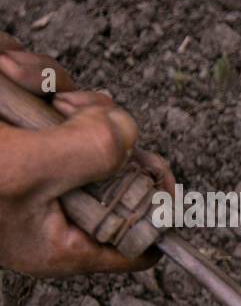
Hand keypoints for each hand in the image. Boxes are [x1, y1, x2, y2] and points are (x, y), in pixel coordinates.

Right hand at [0, 34, 160, 277]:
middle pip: (120, 161)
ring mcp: (32, 157)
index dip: (159, 202)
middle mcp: (50, 201)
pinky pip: (45, 86)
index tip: (155, 164)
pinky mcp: (13, 119)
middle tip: (71, 108)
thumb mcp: (22, 169)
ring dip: (53, 84)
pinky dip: (25, 68)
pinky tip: (4, 66)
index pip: (140, 239)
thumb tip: (129, 131)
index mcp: (60, 239)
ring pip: (83, 114)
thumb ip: (91, 153)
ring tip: (12, 75)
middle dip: (98, 121)